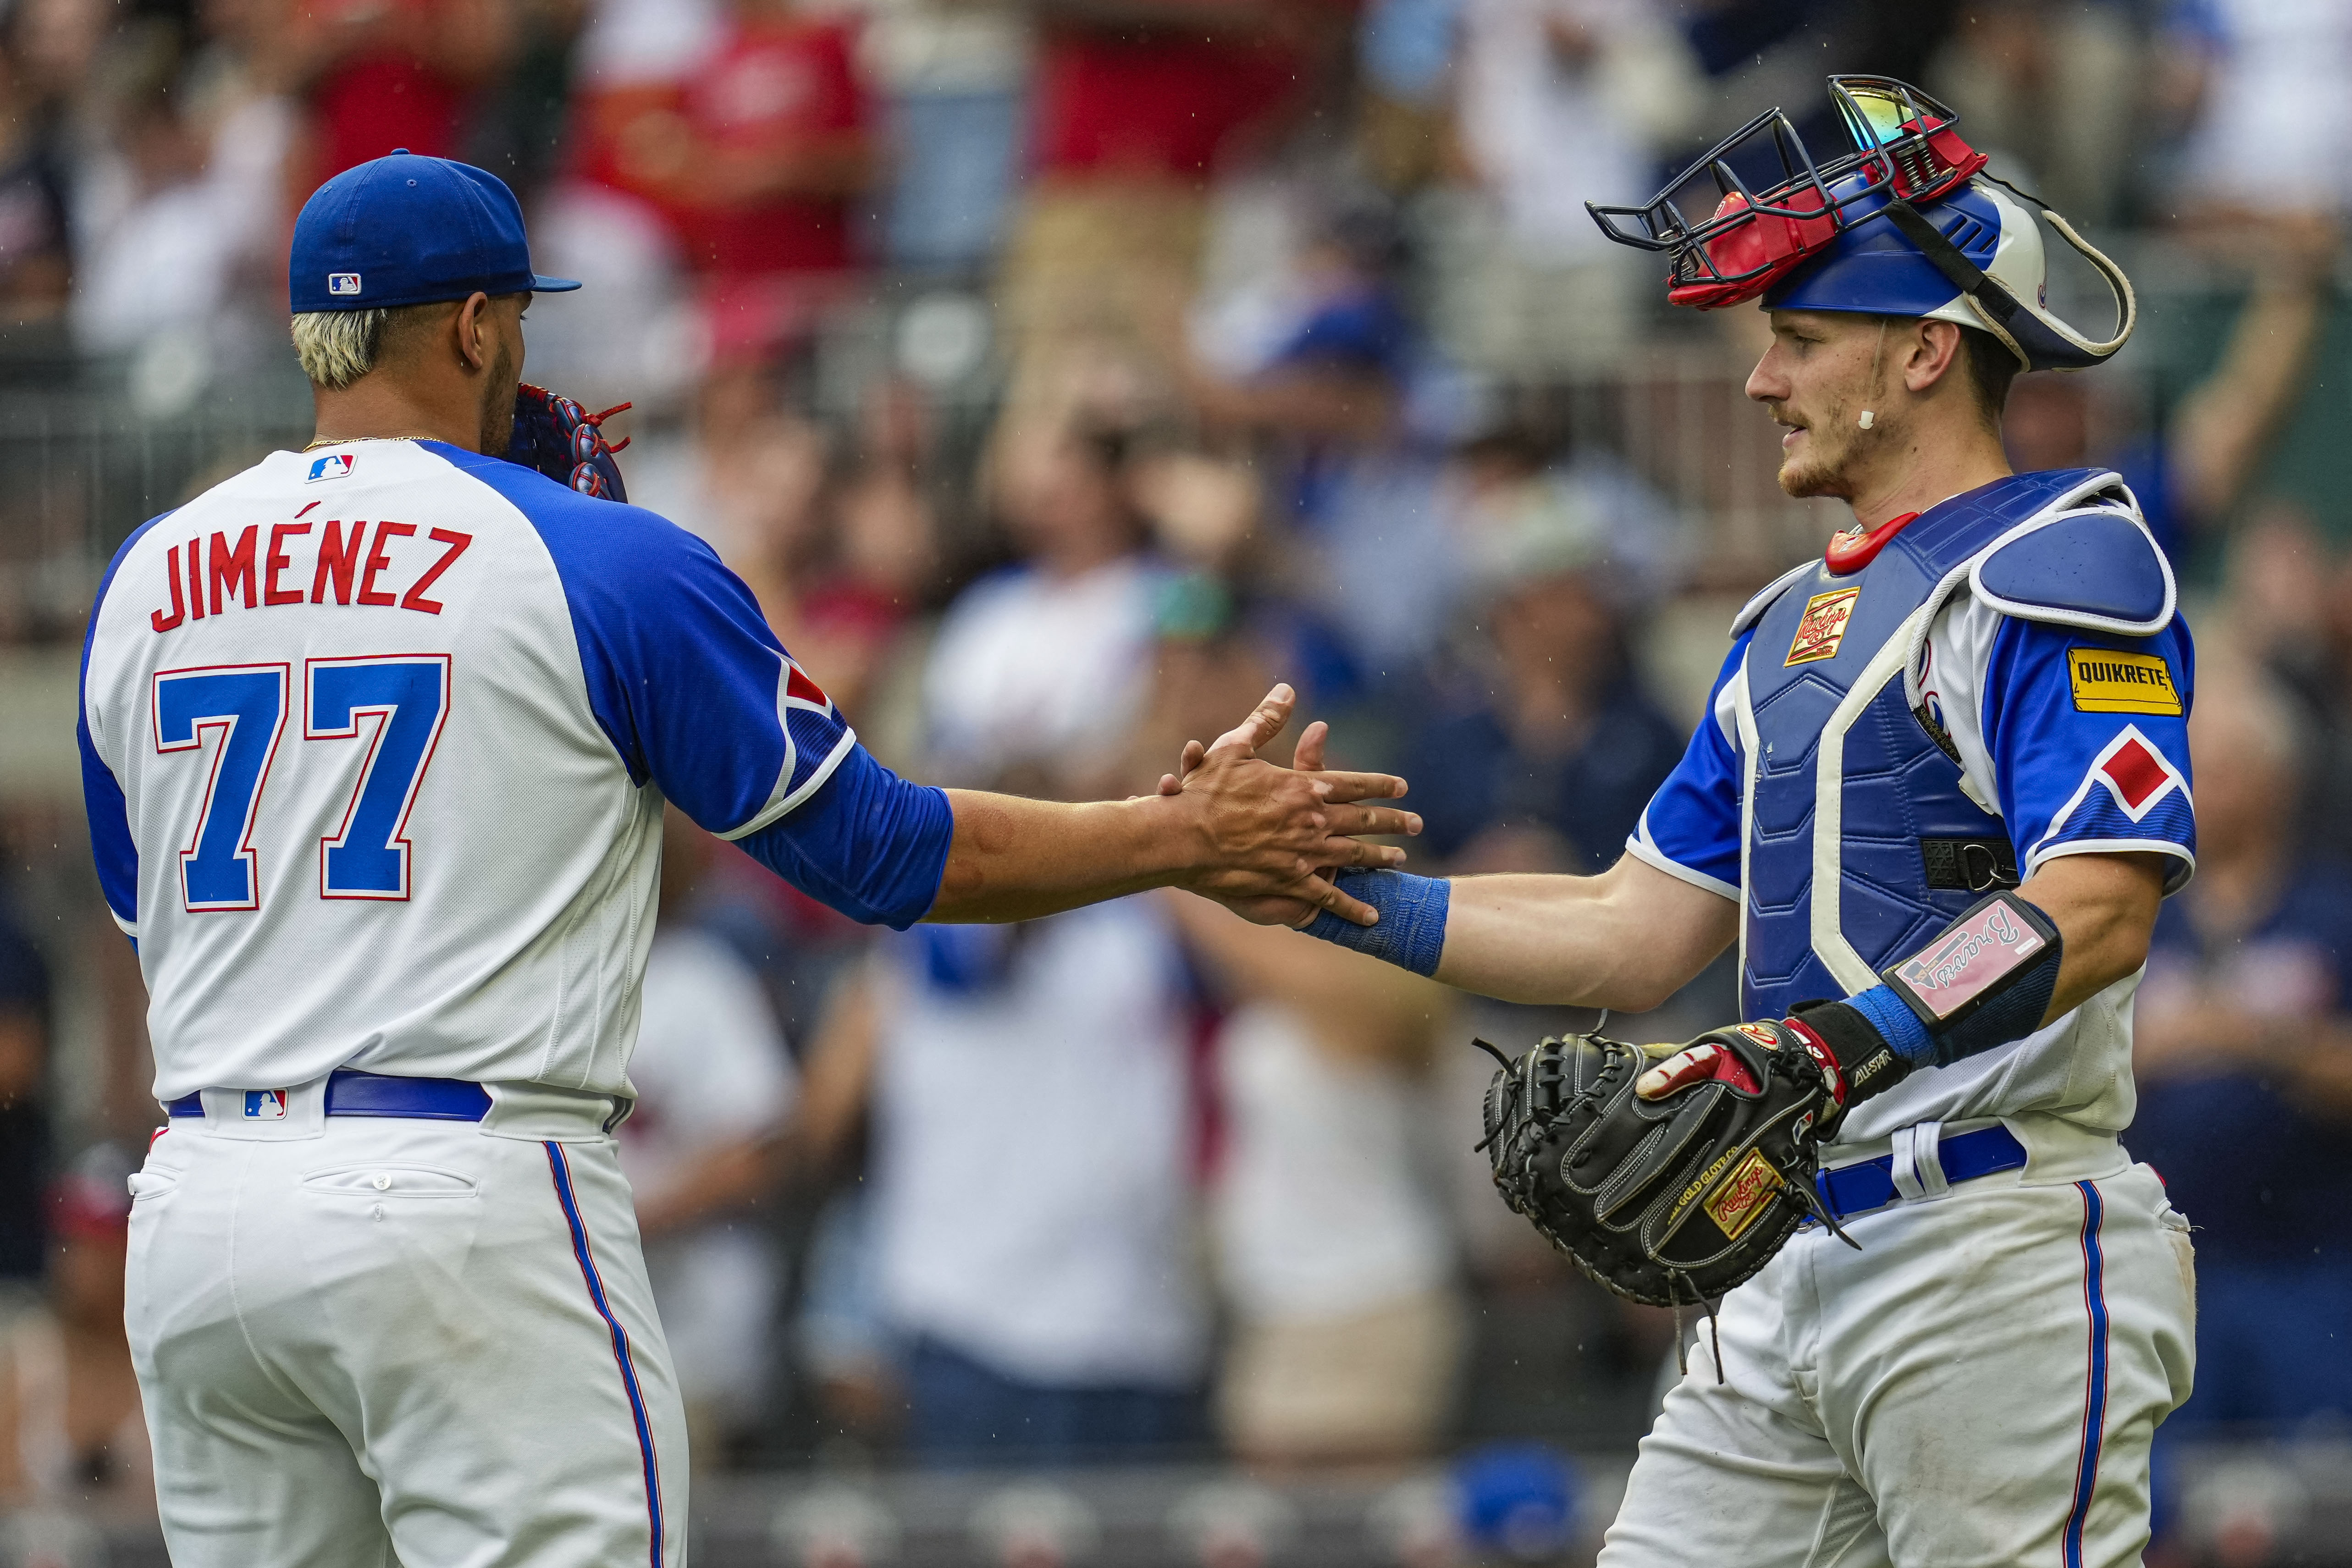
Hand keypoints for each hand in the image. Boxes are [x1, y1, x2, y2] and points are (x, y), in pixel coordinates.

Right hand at [1166, 686, 1417, 925]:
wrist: (1185, 838)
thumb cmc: (1205, 791)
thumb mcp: (1234, 747)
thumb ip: (1265, 720)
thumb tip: (1286, 689)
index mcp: (1304, 787)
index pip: (1354, 784)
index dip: (1380, 785)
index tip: (1402, 787)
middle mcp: (1313, 821)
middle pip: (1364, 820)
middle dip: (1393, 822)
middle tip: (1416, 824)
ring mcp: (1305, 855)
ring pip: (1354, 856)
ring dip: (1380, 858)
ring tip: (1400, 859)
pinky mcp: (1292, 883)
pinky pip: (1329, 898)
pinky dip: (1352, 908)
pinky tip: (1372, 916)